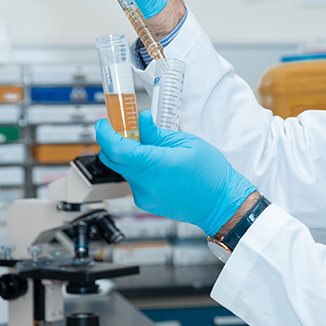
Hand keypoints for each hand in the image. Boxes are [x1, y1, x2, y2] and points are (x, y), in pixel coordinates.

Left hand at [96, 111, 256, 235]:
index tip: (104, 124)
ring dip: (132, 156)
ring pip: (124, 169)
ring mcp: (144, 196)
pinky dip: (140, 169)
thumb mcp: (187, 143)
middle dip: (116, 142)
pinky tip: (161, 167)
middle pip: (113, 159)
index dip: (104, 133)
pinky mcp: (145, 202)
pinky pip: (134, 180)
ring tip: (157, 151)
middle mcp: (145, 183)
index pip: (116, 148)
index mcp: (156, 165)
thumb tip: (141, 122)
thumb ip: (158, 133)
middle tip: (129, 130)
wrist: (221, 204)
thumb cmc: (211, 174)